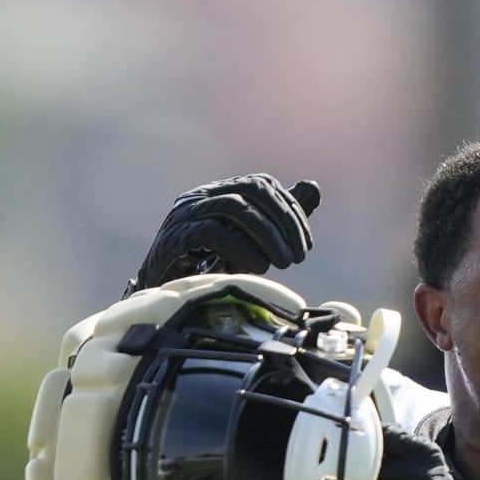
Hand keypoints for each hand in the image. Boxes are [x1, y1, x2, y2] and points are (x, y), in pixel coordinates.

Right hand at [127, 174, 320, 293]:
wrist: (167, 294)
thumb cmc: (212, 267)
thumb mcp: (253, 242)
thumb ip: (280, 217)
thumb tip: (312, 187)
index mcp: (220, 191)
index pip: (262, 184)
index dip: (291, 211)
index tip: (306, 246)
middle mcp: (201, 196)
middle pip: (250, 190)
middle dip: (282, 222)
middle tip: (297, 257)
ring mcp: (185, 214)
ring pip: (233, 207)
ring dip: (267, 236)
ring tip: (283, 264)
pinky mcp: (174, 238)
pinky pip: (211, 232)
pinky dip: (241, 249)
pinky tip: (258, 268)